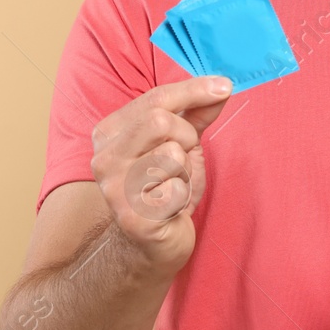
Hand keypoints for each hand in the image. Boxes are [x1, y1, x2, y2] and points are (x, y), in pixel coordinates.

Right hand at [90, 75, 231, 276]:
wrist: (151, 243)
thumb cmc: (164, 189)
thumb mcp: (180, 144)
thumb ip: (196, 114)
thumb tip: (222, 85)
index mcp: (109, 133)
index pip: (156, 98)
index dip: (194, 90)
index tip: (224, 86)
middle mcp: (104, 158)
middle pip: (162, 122)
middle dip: (186, 138)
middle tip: (183, 159)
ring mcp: (114, 188)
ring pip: (173, 155)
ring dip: (185, 171)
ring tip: (173, 185)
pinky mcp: (131, 216)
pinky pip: (177, 189)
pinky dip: (183, 197)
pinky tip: (169, 208)